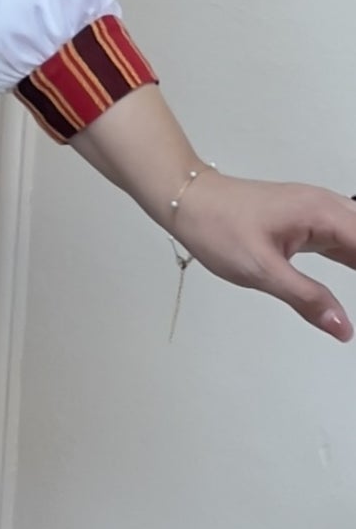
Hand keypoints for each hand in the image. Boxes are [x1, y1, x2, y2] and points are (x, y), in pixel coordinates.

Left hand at [69, 84, 355, 339]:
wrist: (188, 201)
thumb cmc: (218, 227)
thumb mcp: (262, 270)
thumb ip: (306, 298)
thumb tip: (343, 326)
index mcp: (322, 212)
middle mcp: (326, 206)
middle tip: (353, 313)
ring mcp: (317, 212)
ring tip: (353, 302)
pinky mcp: (306, 221)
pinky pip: (343, 238)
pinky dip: (353, 257)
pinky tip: (354, 274)